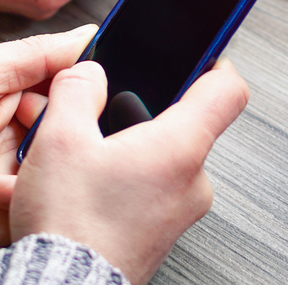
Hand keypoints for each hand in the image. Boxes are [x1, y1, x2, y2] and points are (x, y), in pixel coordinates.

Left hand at [0, 26, 96, 253]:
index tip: (83, 75)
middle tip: (30, 114)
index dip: (88, 77)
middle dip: (68, 111)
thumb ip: (36, 54)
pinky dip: (48, 184)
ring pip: (80, 155)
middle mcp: (39, 129)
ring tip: (21, 149)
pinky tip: (20, 176)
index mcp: (30, 93)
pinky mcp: (31, 202)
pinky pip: (61, 195)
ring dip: (56, 147)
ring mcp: (37, 167)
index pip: (82, 81)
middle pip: (88, 117)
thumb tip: (88, 34)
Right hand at [0, 58, 248, 284]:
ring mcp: (177, 212)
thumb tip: (88, 72)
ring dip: (117, 153)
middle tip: (101, 114)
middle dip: (138, 114)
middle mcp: (191, 181)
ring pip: (156, 161)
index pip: (229, 90)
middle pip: (183, 124)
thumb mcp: (59, 139)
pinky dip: (112, 184)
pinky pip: (143, 192)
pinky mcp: (158, 234)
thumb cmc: (70, 227)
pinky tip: (72, 189)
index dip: (215, 61)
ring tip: (72, 159)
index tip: (201, 52)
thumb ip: (76, 90)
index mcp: (180, 147)